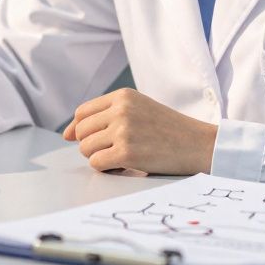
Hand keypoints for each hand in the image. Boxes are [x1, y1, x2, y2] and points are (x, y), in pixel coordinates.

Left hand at [62, 88, 216, 174]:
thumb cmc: (168, 129)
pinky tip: (122, 167)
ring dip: (98, 157)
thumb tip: (66, 134)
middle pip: (81, 132)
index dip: (79, 129)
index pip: (82, 113)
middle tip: (110, 151)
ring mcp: (123, 131)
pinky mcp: (127, 152)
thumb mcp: (139, 109)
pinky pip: (97, 163)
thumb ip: (105, 115)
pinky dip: (106, 169)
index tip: (88, 140)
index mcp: (122, 96)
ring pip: (86, 148)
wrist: (199, 144)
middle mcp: (120, 110)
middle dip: (90, 145)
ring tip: (118, 158)